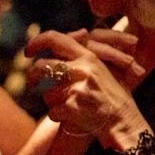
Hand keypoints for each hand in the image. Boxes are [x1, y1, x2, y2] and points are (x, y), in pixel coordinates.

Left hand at [25, 30, 146, 146]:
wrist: (125, 123)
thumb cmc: (115, 96)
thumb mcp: (108, 68)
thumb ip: (90, 51)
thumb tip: (80, 32)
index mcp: (89, 57)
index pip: (56, 39)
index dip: (37, 42)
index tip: (29, 52)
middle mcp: (82, 70)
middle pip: (42, 66)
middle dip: (32, 75)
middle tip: (32, 82)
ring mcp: (77, 89)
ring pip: (48, 94)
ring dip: (54, 102)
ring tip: (71, 107)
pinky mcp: (72, 108)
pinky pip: (52, 112)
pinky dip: (59, 117)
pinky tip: (73, 119)